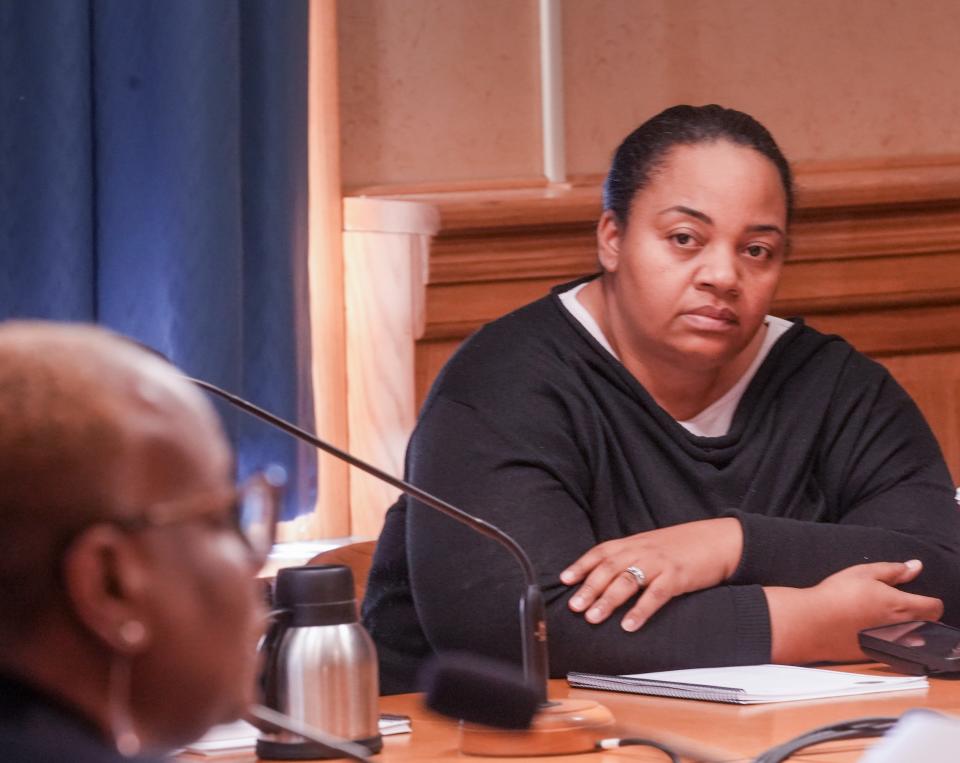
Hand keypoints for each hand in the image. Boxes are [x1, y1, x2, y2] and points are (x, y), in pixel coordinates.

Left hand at [559, 517, 742, 631]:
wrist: (719, 540)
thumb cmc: (683, 547)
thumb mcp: (651, 546)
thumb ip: (630, 557)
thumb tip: (606, 576)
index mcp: (633, 542)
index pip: (601, 552)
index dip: (581, 565)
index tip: (564, 580)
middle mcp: (642, 550)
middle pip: (609, 568)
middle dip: (589, 588)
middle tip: (574, 606)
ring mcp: (659, 563)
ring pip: (628, 581)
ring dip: (608, 601)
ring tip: (593, 618)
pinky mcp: (677, 576)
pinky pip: (655, 595)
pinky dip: (640, 611)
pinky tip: (629, 625)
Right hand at [766, 560, 943, 663]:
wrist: (814, 624)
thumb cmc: (836, 596)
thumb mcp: (864, 573)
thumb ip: (893, 570)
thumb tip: (915, 566)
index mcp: (901, 606)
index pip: (935, 607)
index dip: (931, 600)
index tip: (920, 596)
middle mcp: (901, 628)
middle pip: (928, 624)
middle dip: (921, 614)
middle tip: (900, 603)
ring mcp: (890, 644)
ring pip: (913, 637)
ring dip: (908, 628)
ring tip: (885, 617)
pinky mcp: (877, 654)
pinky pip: (895, 647)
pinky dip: (891, 639)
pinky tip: (871, 629)